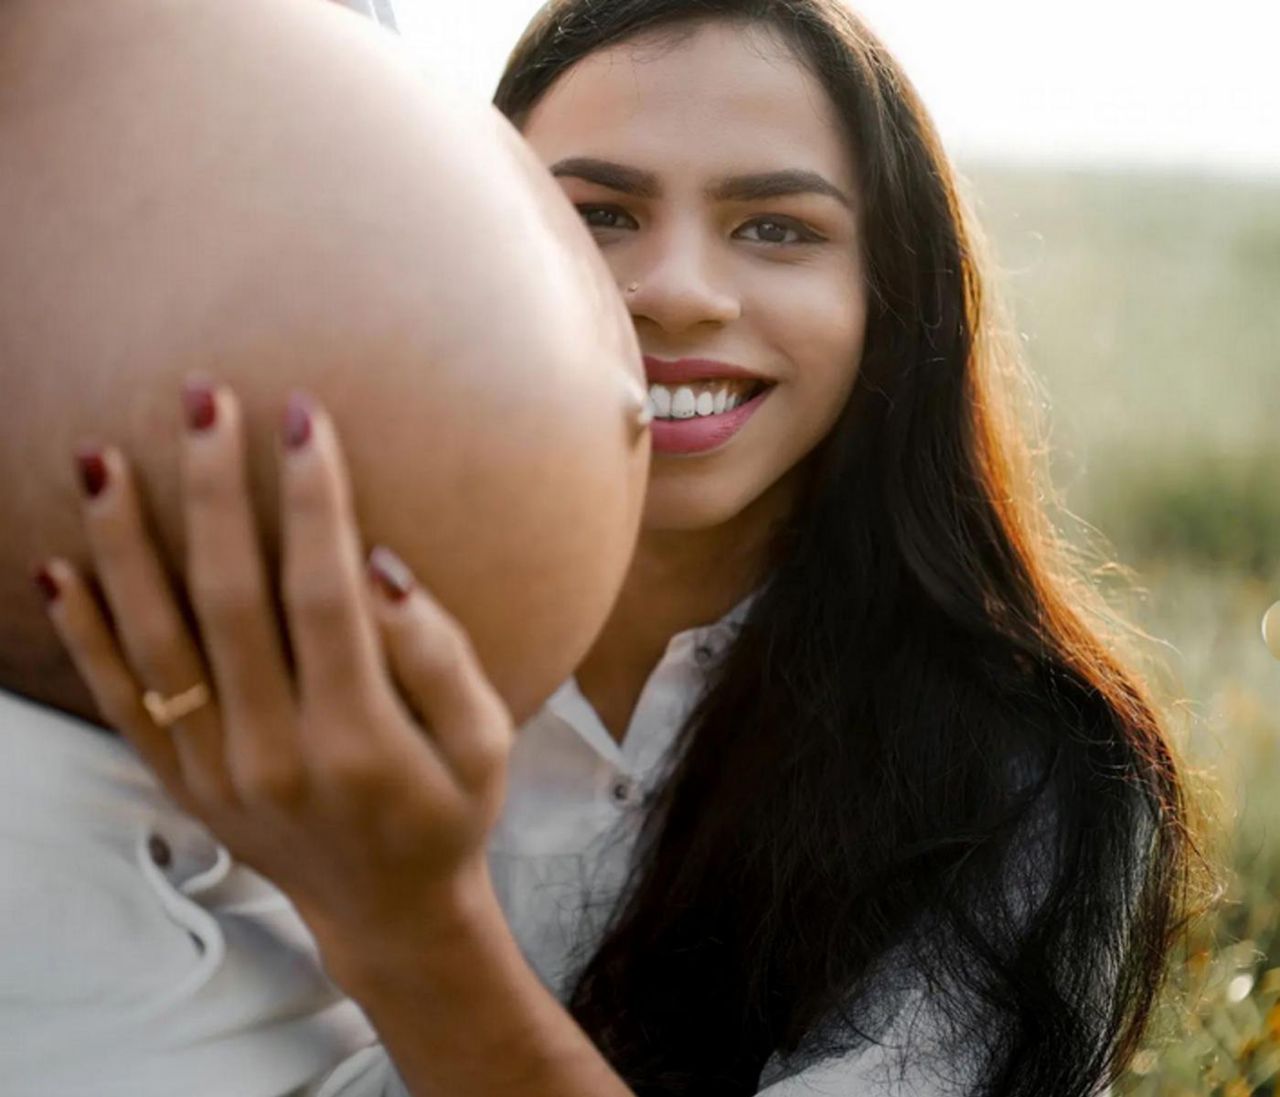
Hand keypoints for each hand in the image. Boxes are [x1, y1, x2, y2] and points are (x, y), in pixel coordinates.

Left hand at [36, 380, 513, 984]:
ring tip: (100, 457)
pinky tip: (59, 567)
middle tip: (201, 399)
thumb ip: (438, 658)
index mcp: (359, 738)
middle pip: (229, 597)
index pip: (324, 592)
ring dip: (124, 544)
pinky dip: (85, 635)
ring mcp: (215, 771)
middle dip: (214, 489)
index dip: (314, 499)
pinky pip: (119, 702)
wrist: (386, 912)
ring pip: (156, 640)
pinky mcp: (181, 782)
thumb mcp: (488, 744)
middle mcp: (274, 752)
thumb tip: (380, 570)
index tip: (302, 416)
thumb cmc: (448, 814)